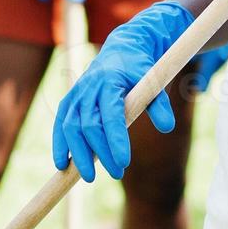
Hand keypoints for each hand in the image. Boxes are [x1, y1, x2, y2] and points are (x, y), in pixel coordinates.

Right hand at [52, 1, 193, 180]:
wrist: (121, 51)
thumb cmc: (139, 70)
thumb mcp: (153, 82)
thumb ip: (159, 104)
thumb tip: (168, 127)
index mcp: (110, 82)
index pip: (110, 115)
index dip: (115, 140)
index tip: (124, 162)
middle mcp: (89, 88)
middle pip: (89, 125)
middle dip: (101, 153)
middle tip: (117, 173)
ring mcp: (76, 94)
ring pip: (70, 127)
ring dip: (77, 154)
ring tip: (88, 177)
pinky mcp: (69, 100)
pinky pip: (60, 124)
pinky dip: (59, 144)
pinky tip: (62, 165)